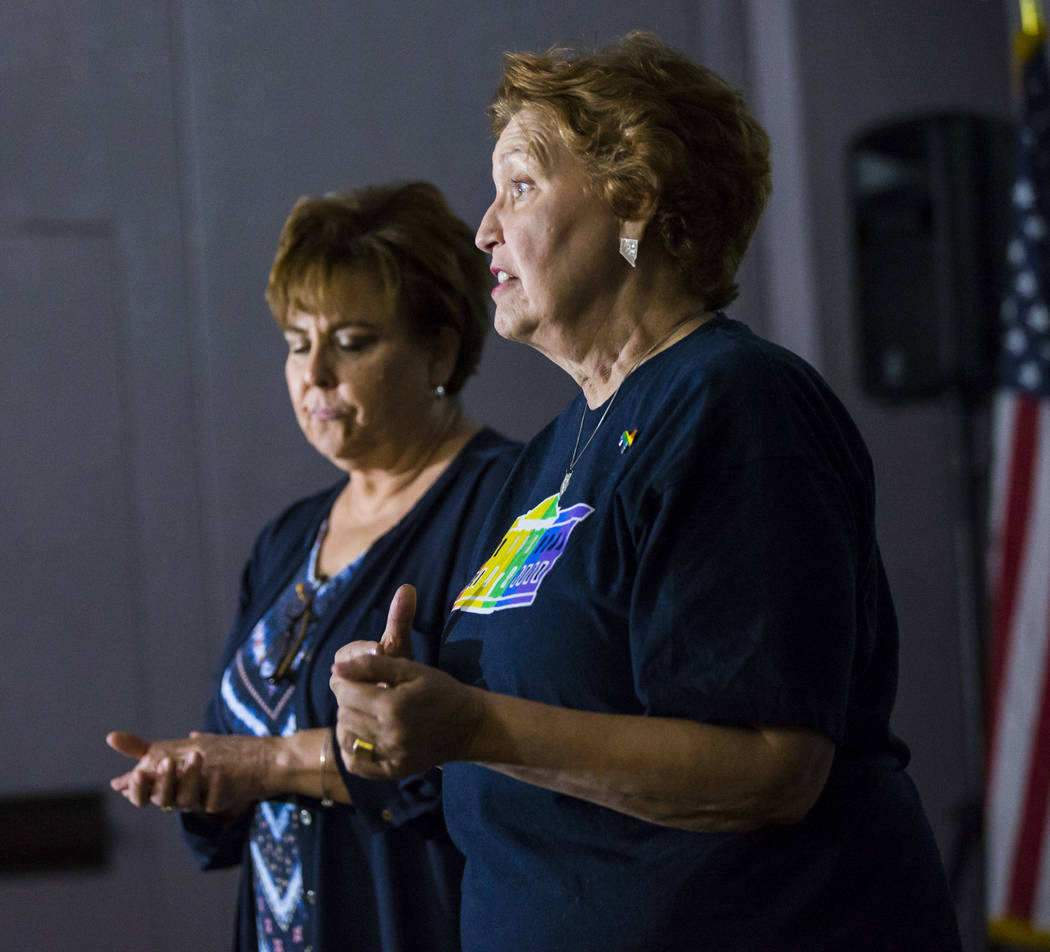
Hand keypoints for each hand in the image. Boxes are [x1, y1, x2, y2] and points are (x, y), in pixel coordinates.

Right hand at [106, 730, 275, 814]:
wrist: (235, 766)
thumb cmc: (191, 761)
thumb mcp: (164, 752)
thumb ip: (138, 749)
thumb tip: (109, 737)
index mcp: (160, 789)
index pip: (142, 797)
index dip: (138, 789)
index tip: (137, 774)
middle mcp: (175, 799)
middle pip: (164, 798)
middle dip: (164, 780)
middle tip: (167, 760)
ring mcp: (197, 802)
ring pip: (187, 800)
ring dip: (190, 777)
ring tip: (196, 754)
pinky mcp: (218, 802)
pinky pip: (214, 802)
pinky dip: (215, 787)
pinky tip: (218, 771)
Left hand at [330, 584, 484, 777]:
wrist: (469, 726)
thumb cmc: (441, 691)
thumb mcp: (411, 669)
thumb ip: (372, 666)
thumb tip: (336, 668)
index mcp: (393, 706)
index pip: (346, 693)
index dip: (343, 681)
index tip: (350, 677)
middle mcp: (389, 734)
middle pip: (344, 715)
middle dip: (347, 700)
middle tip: (362, 693)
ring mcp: (391, 756)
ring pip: (346, 738)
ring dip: (348, 722)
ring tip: (364, 712)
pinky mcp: (393, 771)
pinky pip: (356, 764)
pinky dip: (351, 749)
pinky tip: (362, 735)